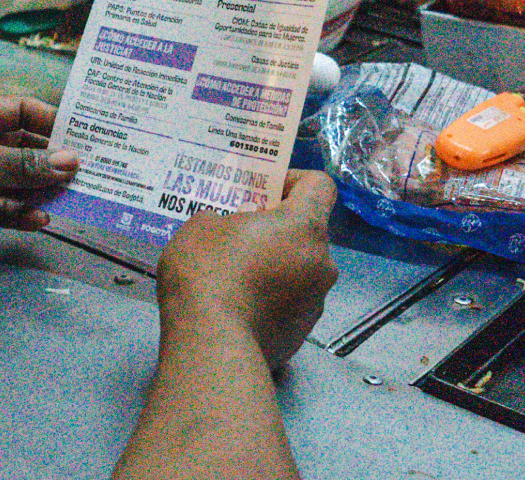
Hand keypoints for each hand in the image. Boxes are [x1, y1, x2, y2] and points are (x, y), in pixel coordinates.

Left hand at [0, 95, 79, 258]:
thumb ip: (23, 164)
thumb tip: (69, 161)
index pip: (20, 110)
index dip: (52, 122)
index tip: (86, 134)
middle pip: (23, 148)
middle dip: (52, 160)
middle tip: (91, 171)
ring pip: (17, 182)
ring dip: (42, 190)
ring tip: (77, 197)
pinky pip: (3, 209)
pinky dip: (22, 213)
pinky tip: (43, 218)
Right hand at [156, 170, 337, 370]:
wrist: (210, 343)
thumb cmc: (207, 271)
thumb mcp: (201, 225)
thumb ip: (227, 220)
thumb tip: (234, 231)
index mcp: (304, 226)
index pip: (320, 186)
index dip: (293, 180)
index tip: (264, 192)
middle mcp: (323, 262)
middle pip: (308, 233)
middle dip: (277, 230)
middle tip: (239, 236)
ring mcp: (317, 302)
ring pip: (300, 271)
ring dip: (276, 267)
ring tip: (236, 278)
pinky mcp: (303, 334)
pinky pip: (290, 304)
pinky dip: (271, 301)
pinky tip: (239, 309)